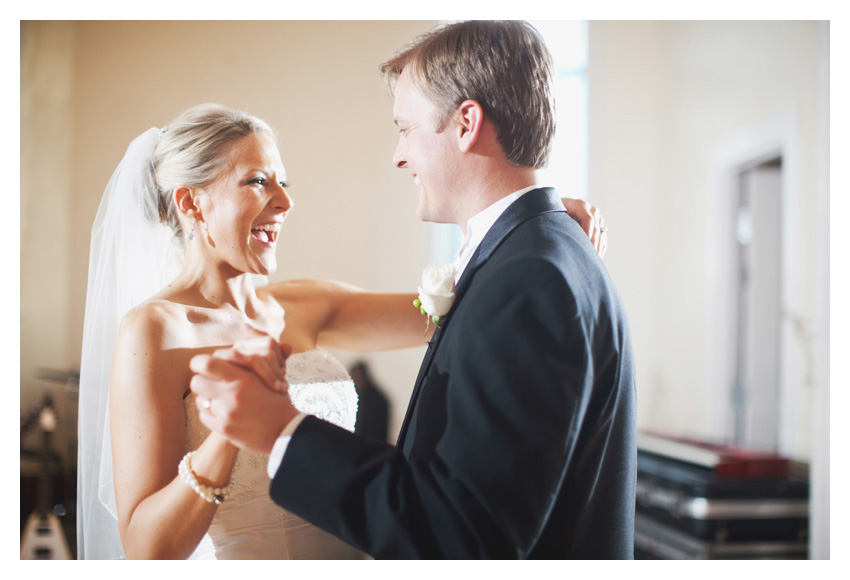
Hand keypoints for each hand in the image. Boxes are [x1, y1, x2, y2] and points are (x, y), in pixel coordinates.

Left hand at [189, 333, 299, 454]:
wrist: (286, 430)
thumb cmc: (277, 397)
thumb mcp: (271, 370)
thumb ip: (256, 348)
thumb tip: (245, 325)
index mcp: (244, 377)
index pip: (206, 363)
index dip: (200, 363)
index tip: (205, 365)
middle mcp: (232, 394)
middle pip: (196, 382)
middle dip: (202, 381)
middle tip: (211, 383)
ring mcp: (227, 413)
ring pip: (200, 400)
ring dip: (207, 398)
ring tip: (221, 399)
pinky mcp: (223, 429)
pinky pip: (204, 417)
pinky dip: (211, 414)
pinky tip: (224, 413)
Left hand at [561, 198, 606, 257]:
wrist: (558, 209)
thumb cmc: (554, 212)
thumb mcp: (555, 215)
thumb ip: (560, 222)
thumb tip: (564, 236)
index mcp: (580, 205)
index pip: (588, 219)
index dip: (588, 232)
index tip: (586, 245)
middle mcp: (591, 210)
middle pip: (596, 228)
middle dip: (593, 243)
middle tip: (589, 256)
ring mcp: (597, 218)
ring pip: (600, 235)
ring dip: (597, 248)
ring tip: (592, 260)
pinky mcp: (599, 227)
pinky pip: (602, 239)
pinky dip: (599, 249)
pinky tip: (595, 259)